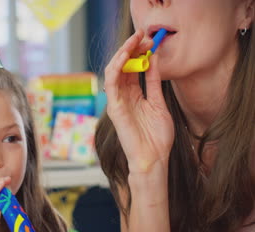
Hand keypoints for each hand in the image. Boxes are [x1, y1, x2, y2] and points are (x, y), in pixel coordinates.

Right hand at [104, 29, 174, 174]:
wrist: (153, 158)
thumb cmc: (156, 137)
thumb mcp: (159, 103)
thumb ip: (154, 82)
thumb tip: (154, 59)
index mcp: (134, 95)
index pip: (132, 68)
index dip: (139, 53)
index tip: (150, 40)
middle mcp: (123, 96)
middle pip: (122, 67)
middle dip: (131, 49)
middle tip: (141, 35)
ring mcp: (117, 102)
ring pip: (114, 71)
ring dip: (122, 54)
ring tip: (133, 41)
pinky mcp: (114, 108)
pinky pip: (111, 84)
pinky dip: (116, 69)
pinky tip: (124, 57)